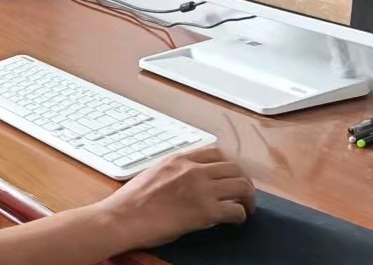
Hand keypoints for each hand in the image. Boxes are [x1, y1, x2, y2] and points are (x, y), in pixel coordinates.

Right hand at [99, 146, 255, 250]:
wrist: (124, 217)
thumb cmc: (131, 201)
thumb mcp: (153, 174)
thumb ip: (175, 173)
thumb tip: (188, 183)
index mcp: (178, 160)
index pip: (215, 153)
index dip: (228, 165)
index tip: (229, 175)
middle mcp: (193, 170)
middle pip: (234, 168)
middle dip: (243, 180)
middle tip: (243, 193)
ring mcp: (201, 190)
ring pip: (241, 186)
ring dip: (248, 197)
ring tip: (246, 207)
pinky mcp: (206, 211)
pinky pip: (236, 210)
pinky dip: (240, 216)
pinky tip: (235, 220)